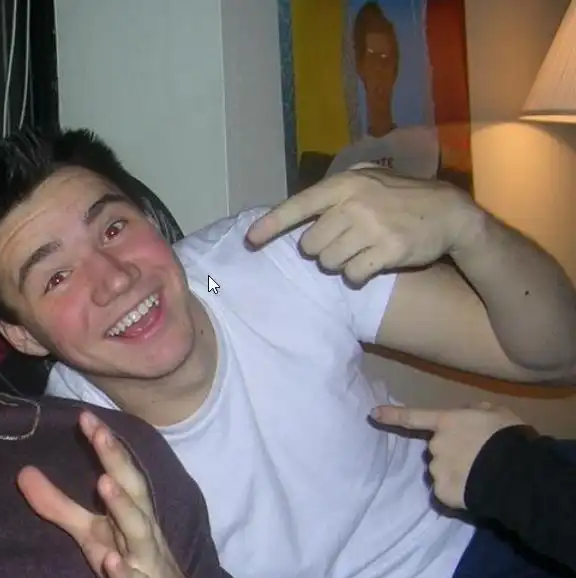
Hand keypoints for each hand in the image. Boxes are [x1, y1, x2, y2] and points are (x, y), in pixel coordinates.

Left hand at [18, 411, 206, 577]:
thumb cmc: (131, 565)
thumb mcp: (91, 535)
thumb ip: (58, 505)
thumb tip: (22, 472)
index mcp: (130, 514)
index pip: (119, 472)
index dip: (105, 445)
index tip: (86, 416)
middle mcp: (143, 532)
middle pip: (133, 492)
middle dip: (117, 461)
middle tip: (100, 433)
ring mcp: (149, 564)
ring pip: (140, 532)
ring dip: (123, 508)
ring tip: (105, 484)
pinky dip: (126, 573)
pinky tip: (111, 560)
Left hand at [245, 165, 481, 284]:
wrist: (449, 213)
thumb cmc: (400, 197)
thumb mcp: (368, 179)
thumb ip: (334, 191)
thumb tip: (297, 211)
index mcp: (344, 185)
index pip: (298, 206)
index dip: (271, 225)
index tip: (251, 240)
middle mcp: (354, 204)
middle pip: (311, 245)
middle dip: (322, 250)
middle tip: (344, 242)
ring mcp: (371, 228)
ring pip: (329, 263)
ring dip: (340, 263)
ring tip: (361, 250)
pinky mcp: (387, 251)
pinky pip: (353, 276)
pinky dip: (358, 276)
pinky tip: (372, 264)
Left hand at [371, 402, 525, 508]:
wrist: (517, 472)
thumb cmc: (509, 437)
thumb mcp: (496, 413)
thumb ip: (476, 411)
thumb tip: (466, 413)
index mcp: (447, 422)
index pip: (413, 417)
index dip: (392, 415)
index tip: (372, 413)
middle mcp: (435, 445)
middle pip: (436, 449)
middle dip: (451, 451)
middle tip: (477, 456)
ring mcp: (436, 470)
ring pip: (440, 470)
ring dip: (453, 471)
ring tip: (479, 474)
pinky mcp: (441, 492)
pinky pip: (446, 490)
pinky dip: (457, 491)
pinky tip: (474, 489)